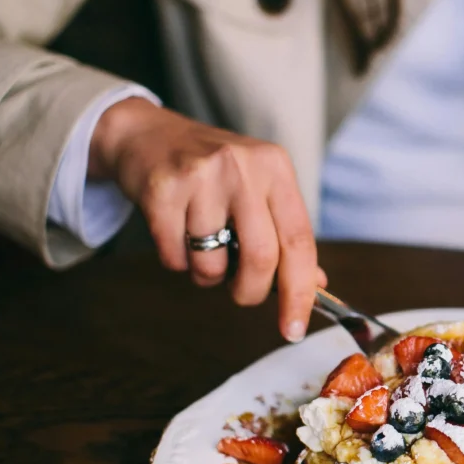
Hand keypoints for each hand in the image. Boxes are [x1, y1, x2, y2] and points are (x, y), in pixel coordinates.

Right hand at [89, 98, 325, 341]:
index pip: (300, 242)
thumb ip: (286, 235)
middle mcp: (243, 168)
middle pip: (260, 258)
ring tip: (202, 248)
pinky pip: (174, 257)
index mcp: (276, 169)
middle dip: (251, 292)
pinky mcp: (162, 189)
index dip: (300, 292)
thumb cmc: (213, 173)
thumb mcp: (258, 190)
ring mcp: (201, 176)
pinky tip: (175, 234)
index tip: (294, 329)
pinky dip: (177, 262)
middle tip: (241, 293)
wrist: (148, 135)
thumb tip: (315, 285)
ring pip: (212, 264)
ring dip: (207, 275)